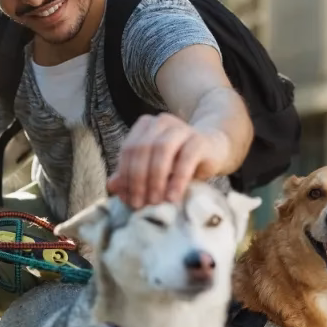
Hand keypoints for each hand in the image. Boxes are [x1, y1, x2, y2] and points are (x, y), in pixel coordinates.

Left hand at [107, 113, 230, 208]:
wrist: (214, 149)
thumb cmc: (179, 161)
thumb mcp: (153, 170)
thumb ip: (132, 175)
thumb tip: (112, 186)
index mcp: (145, 126)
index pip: (128, 150)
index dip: (125, 175)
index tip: (127, 199)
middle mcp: (161, 122)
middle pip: (142, 149)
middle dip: (138, 179)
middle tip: (140, 204)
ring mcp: (181, 128)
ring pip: (161, 150)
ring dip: (156, 179)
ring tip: (156, 201)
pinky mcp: (200, 140)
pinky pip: (186, 158)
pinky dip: (177, 179)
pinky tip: (173, 197)